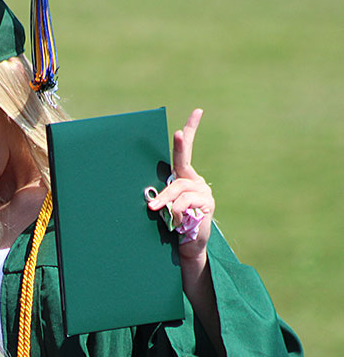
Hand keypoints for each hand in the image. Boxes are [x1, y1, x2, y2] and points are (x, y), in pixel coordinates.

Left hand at [148, 109, 214, 264]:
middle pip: (183, 162)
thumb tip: (149, 196)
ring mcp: (203, 192)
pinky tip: (177, 221)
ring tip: (158, 211)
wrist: (186, 246)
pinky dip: (176, 211)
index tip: (198, 111)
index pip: (185, 151)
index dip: (191, 130)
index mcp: (184, 178)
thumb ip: (162, 195)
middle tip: (178, 132)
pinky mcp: (206, 205)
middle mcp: (195, 181)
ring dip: (164, 199)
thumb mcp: (164, 205)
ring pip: (178, 188)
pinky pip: (185, 203)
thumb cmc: (172, 223)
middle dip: (181, 145)